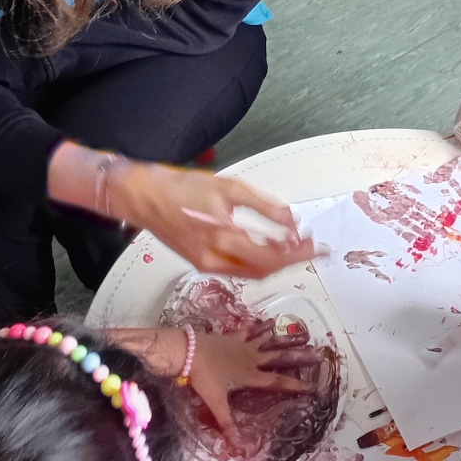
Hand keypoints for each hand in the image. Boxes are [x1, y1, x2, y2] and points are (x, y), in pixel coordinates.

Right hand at [112, 163, 315, 279]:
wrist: (143, 197)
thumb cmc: (181, 188)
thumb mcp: (230, 188)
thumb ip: (265, 206)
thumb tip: (292, 220)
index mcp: (223, 237)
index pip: (272, 256)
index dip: (297, 253)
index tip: (317, 247)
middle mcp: (215, 258)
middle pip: (264, 270)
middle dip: (290, 260)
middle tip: (310, 247)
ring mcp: (206, 265)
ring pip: (251, 273)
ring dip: (275, 262)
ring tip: (294, 246)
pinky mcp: (201, 264)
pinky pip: (237, 270)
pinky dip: (256, 262)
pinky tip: (267, 248)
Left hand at [190, 324, 320, 440]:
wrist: (188, 352)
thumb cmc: (203, 378)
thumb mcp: (215, 403)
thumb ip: (227, 423)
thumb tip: (236, 446)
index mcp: (250, 376)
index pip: (278, 382)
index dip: (296, 385)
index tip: (314, 386)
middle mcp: (252, 359)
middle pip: (280, 357)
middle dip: (300, 356)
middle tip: (318, 353)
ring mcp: (243, 345)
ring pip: (270, 341)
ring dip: (287, 338)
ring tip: (304, 334)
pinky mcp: (234, 336)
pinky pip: (251, 330)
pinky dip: (261, 326)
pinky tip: (271, 321)